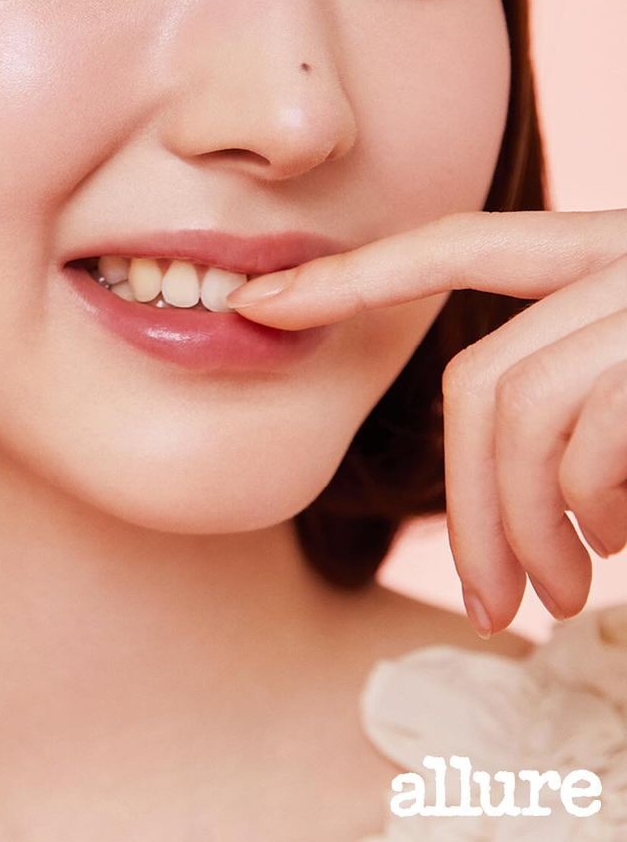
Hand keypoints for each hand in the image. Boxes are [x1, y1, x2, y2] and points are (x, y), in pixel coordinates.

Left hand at [226, 209, 626, 637]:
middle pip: (479, 377)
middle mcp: (623, 257)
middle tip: (488, 600)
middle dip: (463, 505)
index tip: (257, 305)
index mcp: (607, 253)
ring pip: (516, 414)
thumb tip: (523, 482)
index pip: (461, 246)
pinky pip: (582, 447)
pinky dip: (581, 516)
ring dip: (519, 530)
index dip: (355, 277)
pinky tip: (612, 547)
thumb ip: (581, 398)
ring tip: (559, 589)